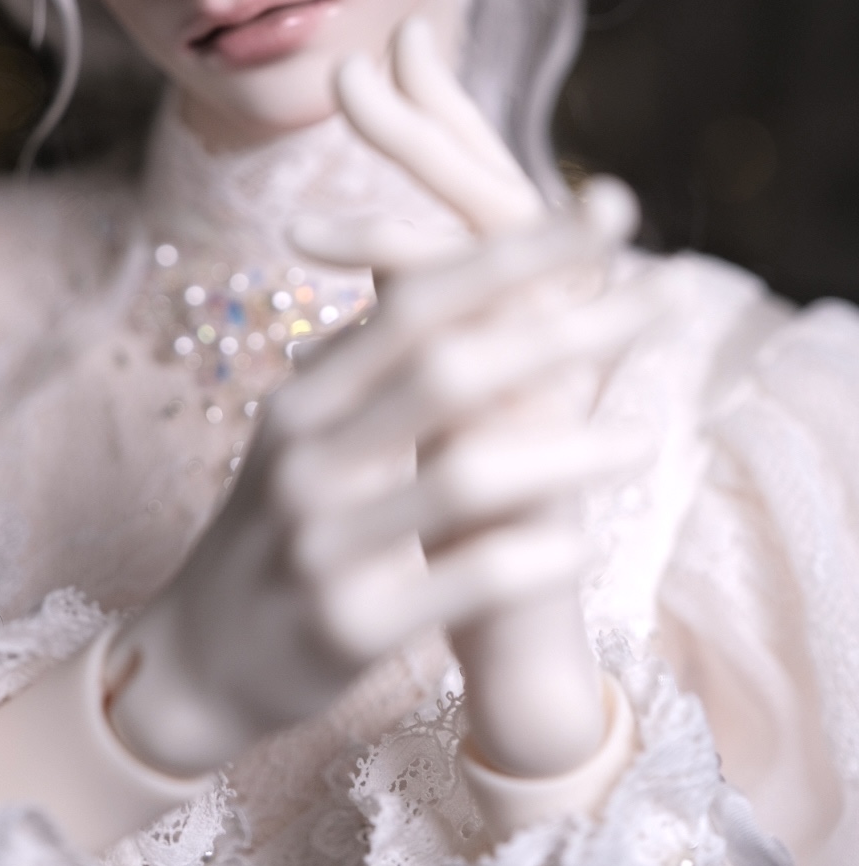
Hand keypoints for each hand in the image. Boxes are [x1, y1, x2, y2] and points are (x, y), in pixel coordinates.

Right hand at [108, 27, 656, 776]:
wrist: (200, 658)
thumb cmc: (283, 527)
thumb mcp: (309, 432)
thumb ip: (376, 363)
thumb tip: (460, 268)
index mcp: (306, 395)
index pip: (419, 298)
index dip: (516, 252)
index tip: (605, 207)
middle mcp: (307, 453)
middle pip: (449, 368)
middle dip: (565, 327)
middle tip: (665, 295)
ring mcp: (322, 540)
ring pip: (463, 477)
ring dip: (565, 452)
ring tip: (642, 435)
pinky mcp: (346, 625)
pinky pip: (458, 582)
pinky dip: (525, 556)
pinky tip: (580, 544)